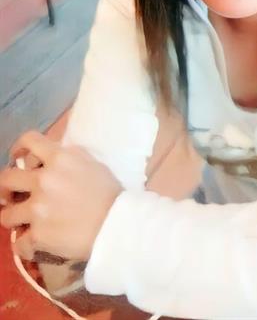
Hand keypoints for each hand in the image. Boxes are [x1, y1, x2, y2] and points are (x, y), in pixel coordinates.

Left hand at [0, 131, 121, 261]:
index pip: (28, 140)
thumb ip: (68, 157)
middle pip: (6, 178)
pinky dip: (25, 245)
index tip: (18, 158)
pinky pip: (20, 242)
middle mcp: (44, 180)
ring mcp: (38, 208)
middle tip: (12, 194)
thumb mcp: (92, 162)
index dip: (19, 148)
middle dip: (6, 187)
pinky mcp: (38, 234)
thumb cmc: (110, 192)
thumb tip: (53, 156)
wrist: (117, 224)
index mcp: (59, 158)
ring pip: (6, 214)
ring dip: (13, 217)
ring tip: (21, 221)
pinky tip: (33, 244)